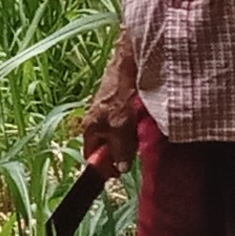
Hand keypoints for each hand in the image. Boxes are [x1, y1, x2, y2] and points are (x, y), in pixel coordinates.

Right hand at [80, 45, 141, 179]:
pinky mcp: (120, 103)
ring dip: (130, 139)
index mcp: (90, 129)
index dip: (104, 166)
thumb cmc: (121, 95)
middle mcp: (95, 121)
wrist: (129, 63)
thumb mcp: (119, 127)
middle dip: (120, 152)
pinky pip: (125, 122)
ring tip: (142, 135)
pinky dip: (135, 126)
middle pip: (106, 147)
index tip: (120, 172)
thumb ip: (119, 150)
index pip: (91, 157)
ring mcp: (107, 111)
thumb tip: (119, 168)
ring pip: (117, 135)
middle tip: (135, 151)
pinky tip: (144, 122)